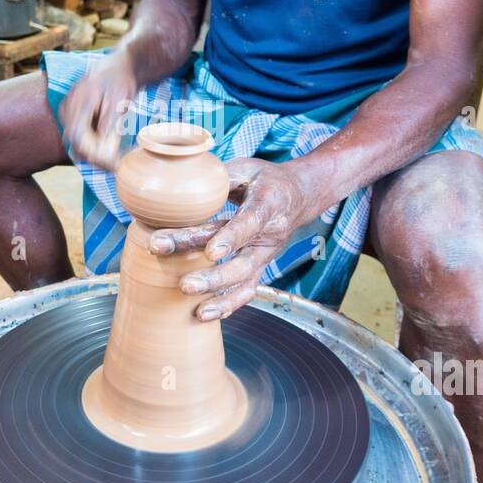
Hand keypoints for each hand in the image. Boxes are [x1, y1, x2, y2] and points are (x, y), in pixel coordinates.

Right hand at [58, 53, 136, 170]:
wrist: (117, 67)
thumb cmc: (119, 81)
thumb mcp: (119, 102)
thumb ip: (110, 126)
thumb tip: (105, 152)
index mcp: (77, 102)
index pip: (78, 138)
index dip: (95, 156)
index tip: (114, 164)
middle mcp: (67, 108)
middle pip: (75, 143)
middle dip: (96, 158)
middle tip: (118, 164)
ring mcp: (67, 112)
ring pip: (76, 143)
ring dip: (95, 154)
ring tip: (116, 159)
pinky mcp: (71, 116)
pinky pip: (79, 137)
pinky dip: (93, 146)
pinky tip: (109, 149)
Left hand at [150, 158, 312, 319]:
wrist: (298, 195)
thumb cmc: (265, 180)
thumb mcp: (246, 168)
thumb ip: (220, 177)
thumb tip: (184, 183)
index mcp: (268, 205)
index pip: (250, 223)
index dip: (232, 239)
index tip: (211, 252)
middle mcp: (270, 235)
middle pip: (243, 261)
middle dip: (213, 275)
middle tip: (184, 284)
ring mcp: (266, 255)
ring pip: (245, 280)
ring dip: (219, 295)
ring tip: (193, 306)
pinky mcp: (261, 267)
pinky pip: (247, 290)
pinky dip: (228, 305)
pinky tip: (203, 314)